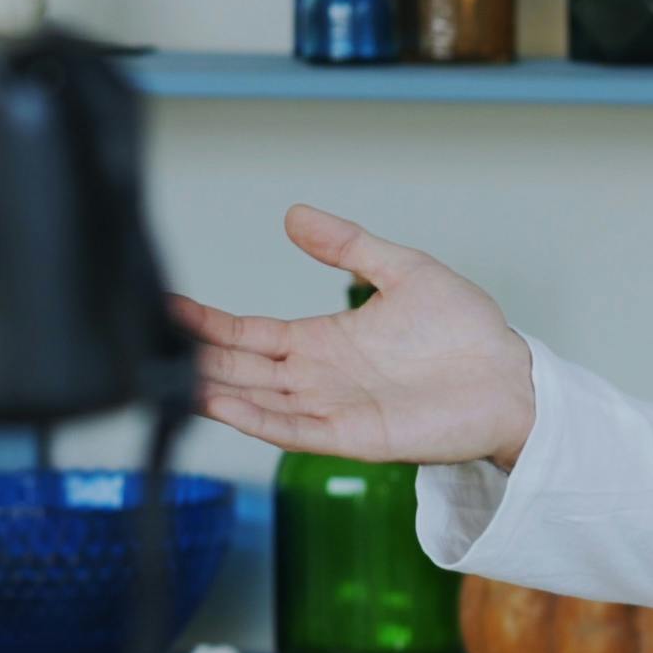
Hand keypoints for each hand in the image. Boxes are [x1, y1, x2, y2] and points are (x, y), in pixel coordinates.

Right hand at [168, 205, 537, 467]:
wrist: (511, 379)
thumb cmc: (467, 332)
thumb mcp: (403, 271)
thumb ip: (348, 246)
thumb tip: (294, 215)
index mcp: (323, 340)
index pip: (249, 331)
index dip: (206, 321)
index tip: (163, 305)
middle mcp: (318, 377)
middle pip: (239, 367)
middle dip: (193, 356)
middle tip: (142, 340)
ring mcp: (331, 409)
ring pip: (255, 400)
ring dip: (212, 389)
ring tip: (165, 375)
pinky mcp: (352, 437)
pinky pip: (292, 430)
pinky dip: (254, 419)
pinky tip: (219, 404)